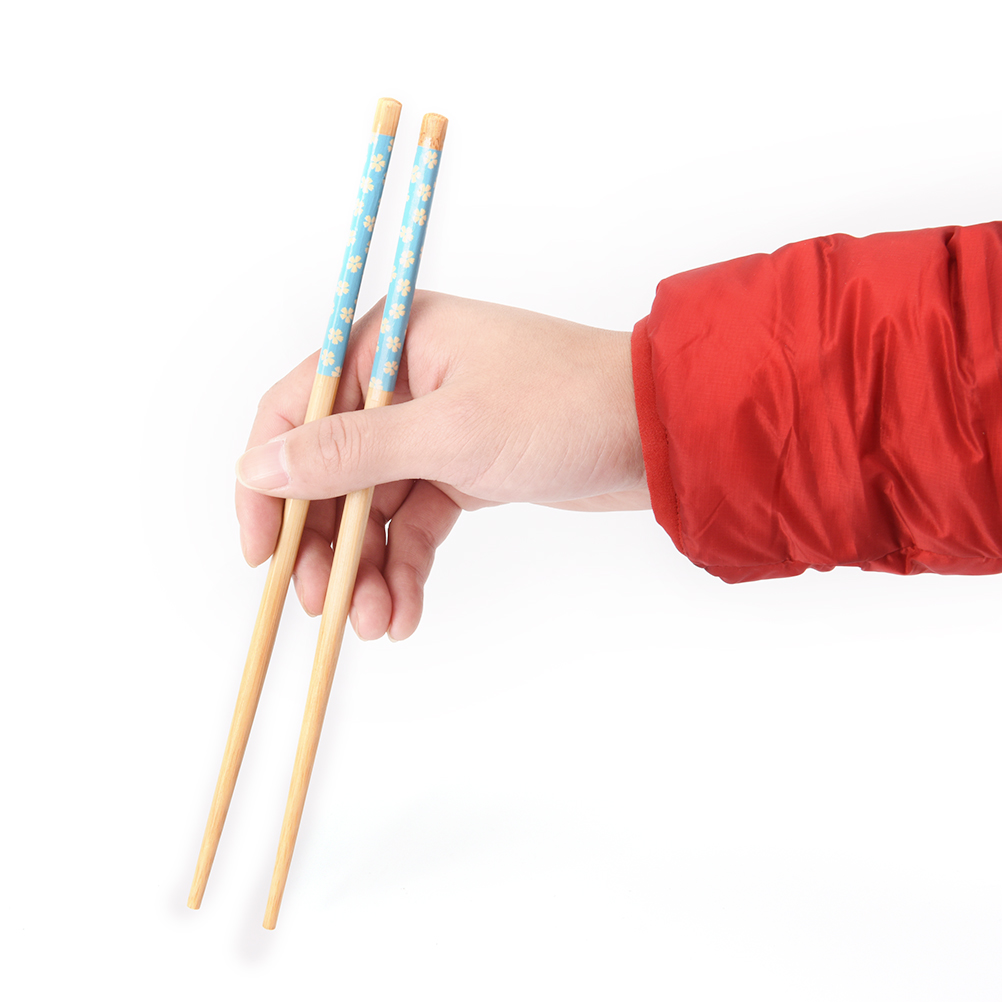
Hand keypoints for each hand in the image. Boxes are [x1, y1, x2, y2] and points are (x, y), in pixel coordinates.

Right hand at [236, 292, 648, 639]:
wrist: (660, 434)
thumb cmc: (564, 406)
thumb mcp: (449, 432)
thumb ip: (350, 453)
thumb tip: (261, 467)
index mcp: (389, 344)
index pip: (295, 411)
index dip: (268, 484)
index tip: (261, 551)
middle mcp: (401, 382)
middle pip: (330, 471)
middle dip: (325, 544)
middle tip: (323, 604)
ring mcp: (431, 430)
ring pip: (372, 508)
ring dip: (366, 569)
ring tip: (373, 623)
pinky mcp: (460, 470)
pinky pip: (414, 524)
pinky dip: (405, 568)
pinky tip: (403, 612)